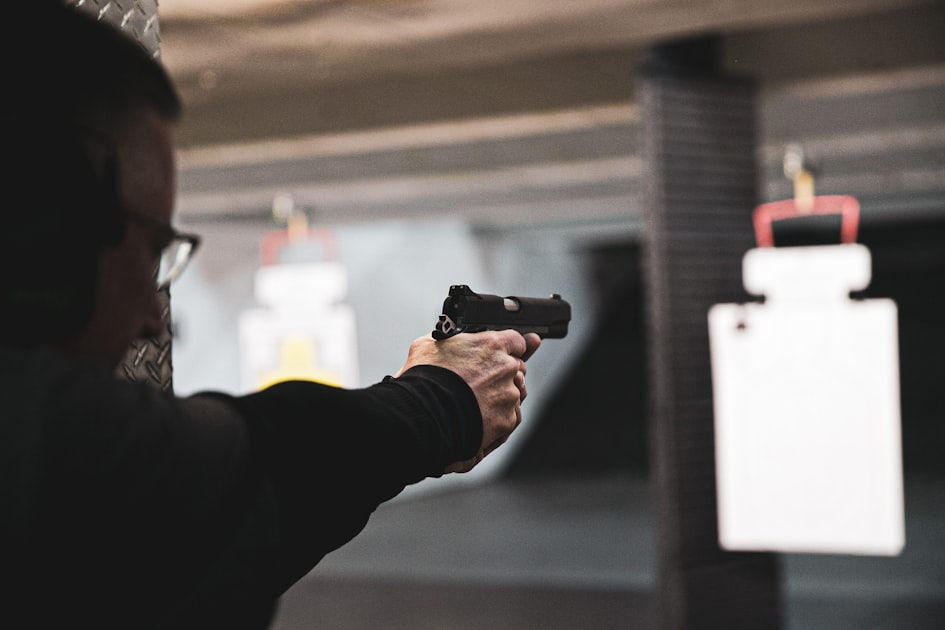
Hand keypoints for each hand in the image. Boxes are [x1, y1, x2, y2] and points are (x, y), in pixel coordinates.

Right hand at [396, 330, 541, 472]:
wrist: (423, 416)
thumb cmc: (423, 381)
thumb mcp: (427, 345)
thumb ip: (448, 339)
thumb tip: (448, 339)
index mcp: (491, 345)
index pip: (516, 340)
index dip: (509, 347)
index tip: (506, 353)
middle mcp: (505, 368)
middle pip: (517, 368)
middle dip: (504, 373)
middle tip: (483, 381)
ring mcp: (509, 395)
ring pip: (515, 393)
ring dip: (502, 396)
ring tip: (477, 402)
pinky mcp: (507, 420)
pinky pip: (511, 416)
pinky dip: (500, 417)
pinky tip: (480, 417)